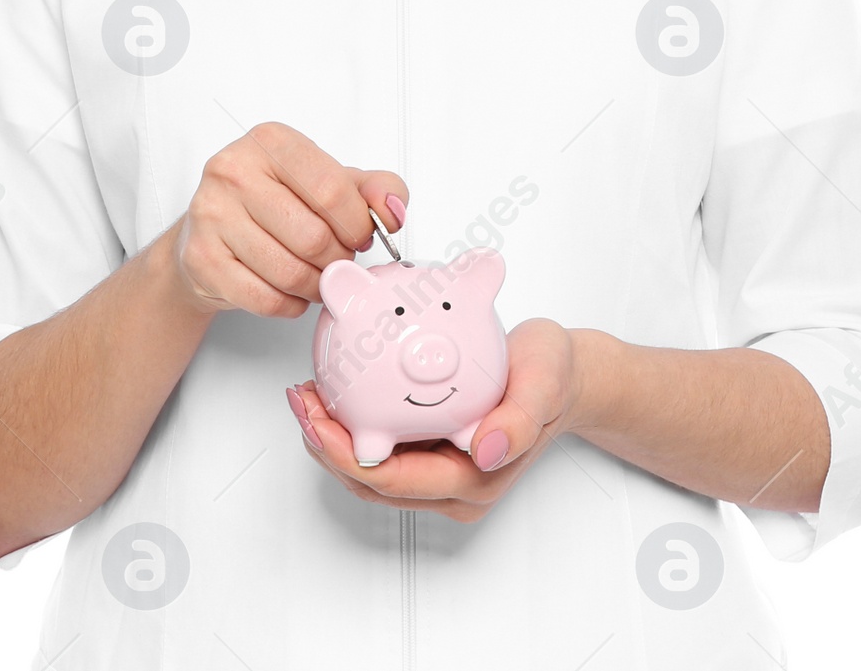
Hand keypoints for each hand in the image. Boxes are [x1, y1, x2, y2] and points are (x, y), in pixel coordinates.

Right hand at [165, 121, 406, 320]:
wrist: (208, 232)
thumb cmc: (275, 202)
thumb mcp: (328, 181)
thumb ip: (374, 188)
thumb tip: (393, 210)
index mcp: (271, 140)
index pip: (332, 188)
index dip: (357, 224)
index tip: (360, 236)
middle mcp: (234, 170)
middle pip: (313, 236)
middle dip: (338, 259)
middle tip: (338, 260)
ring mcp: (211, 214)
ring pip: (290, 272)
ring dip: (316, 286)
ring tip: (318, 278)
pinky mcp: (200, 259)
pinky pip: (265, 299)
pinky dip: (290, 305)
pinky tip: (291, 292)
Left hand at [285, 318, 578, 521]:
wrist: (560, 374)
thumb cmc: (552, 377)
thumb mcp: (544, 386)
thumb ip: (519, 420)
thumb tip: (486, 450)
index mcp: (473, 479)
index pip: (395, 481)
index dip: (347, 457)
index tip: (317, 422)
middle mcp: (452, 486)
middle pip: (372, 482)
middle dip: (327, 447)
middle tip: (300, 401)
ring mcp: (439, 473)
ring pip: (371, 469)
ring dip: (333, 437)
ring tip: (308, 396)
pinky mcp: (431, 451)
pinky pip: (383, 445)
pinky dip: (354, 423)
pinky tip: (338, 390)